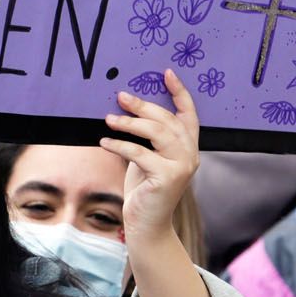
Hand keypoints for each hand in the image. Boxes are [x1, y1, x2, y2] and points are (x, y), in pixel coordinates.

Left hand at [104, 69, 199, 248]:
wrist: (147, 223)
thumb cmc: (144, 188)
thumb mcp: (147, 158)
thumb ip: (147, 138)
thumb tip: (124, 109)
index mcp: (188, 146)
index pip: (189, 114)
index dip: (180, 92)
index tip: (166, 73)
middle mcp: (190, 154)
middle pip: (168, 120)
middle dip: (143, 106)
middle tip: (121, 96)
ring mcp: (182, 166)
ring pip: (157, 133)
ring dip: (130, 123)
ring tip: (109, 118)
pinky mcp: (167, 178)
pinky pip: (140, 154)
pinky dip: (120, 145)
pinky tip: (104, 142)